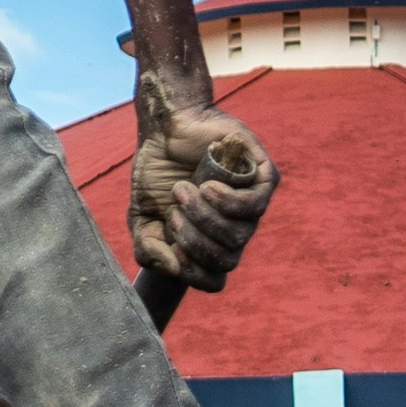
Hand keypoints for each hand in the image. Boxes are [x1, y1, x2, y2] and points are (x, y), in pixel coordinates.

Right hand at [131, 67, 276, 290]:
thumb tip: (173, 267)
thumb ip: (148, 248)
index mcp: (208, 240)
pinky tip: (206, 186)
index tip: (172, 247)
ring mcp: (251, 204)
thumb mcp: (141, 216)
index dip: (194, 272)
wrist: (167, 128)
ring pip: (239, 235)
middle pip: (226, 260)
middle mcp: (233, 227)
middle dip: (193, 241)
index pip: (215, 277)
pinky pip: (254, 207)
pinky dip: (226, 201)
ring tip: (183, 191)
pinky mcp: (263, 178)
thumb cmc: (157, 172)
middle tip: (174, 214)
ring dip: (204, 216)